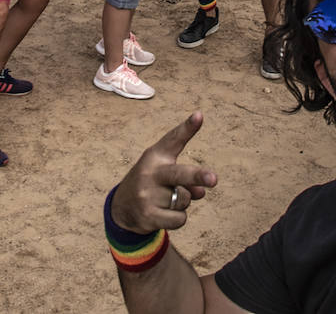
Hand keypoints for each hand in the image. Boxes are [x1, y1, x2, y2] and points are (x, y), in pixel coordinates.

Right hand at [111, 112, 217, 233]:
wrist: (122, 207)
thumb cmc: (152, 183)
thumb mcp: (165, 172)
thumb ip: (187, 176)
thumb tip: (201, 192)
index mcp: (156, 155)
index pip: (174, 139)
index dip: (187, 127)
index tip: (199, 115)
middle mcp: (151, 173)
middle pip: (179, 174)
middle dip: (197, 176)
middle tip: (214, 179)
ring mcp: (147, 195)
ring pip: (185, 200)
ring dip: (182, 203)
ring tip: (165, 201)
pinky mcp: (147, 215)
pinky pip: (180, 219)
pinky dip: (178, 219)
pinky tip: (163, 214)